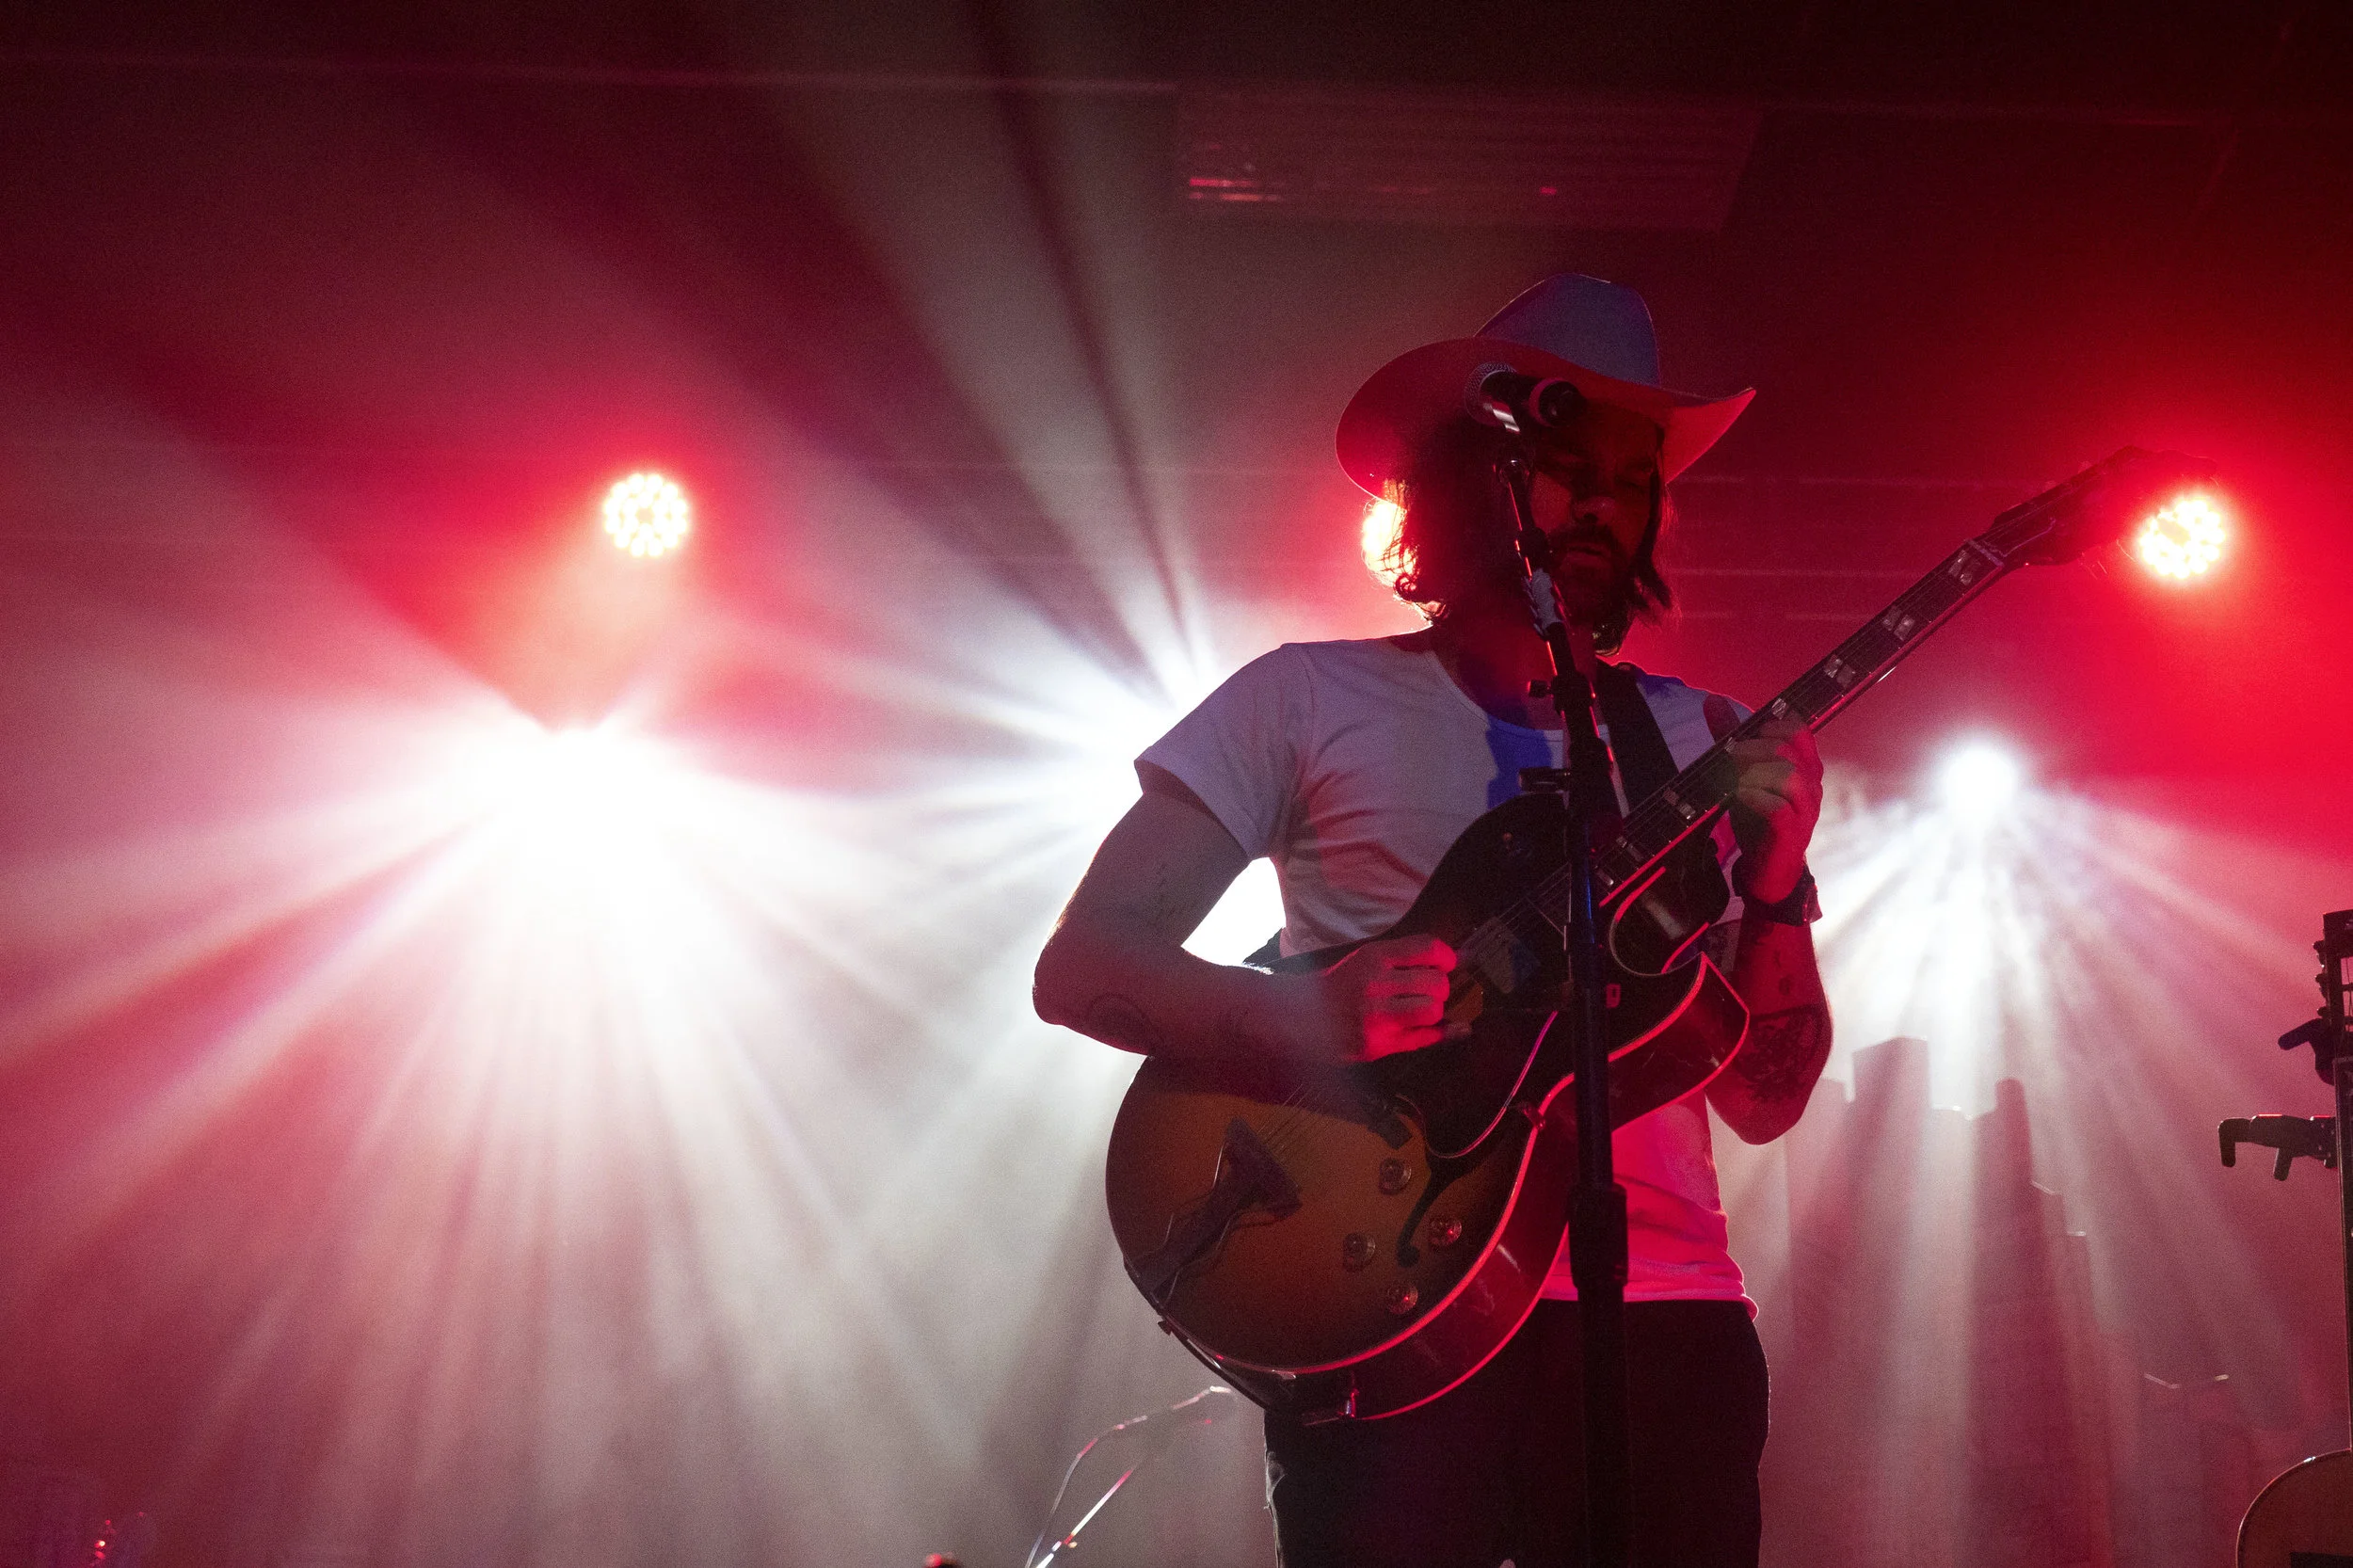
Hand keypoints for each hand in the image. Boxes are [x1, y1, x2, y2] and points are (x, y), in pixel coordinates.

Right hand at [1309, 935, 1458, 1061]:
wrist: (1304, 1016)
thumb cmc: (1342, 985)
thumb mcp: (1367, 959)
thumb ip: (1408, 957)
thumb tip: (1459, 958)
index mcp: (1374, 957)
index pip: (1427, 948)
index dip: (1446, 957)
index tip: (1446, 965)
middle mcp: (1376, 984)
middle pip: (1436, 982)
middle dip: (1441, 988)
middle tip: (1431, 992)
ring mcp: (1377, 1016)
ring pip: (1433, 1010)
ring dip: (1434, 1011)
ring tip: (1422, 1011)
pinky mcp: (1379, 1043)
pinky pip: (1424, 1038)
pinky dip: (1440, 1033)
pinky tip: (1443, 1030)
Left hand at [1723, 717, 1822, 903]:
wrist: (1768, 869)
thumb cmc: (1759, 817)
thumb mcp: (1743, 773)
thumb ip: (1732, 738)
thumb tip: (1713, 701)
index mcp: (1804, 765)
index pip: (1797, 729)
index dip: (1768, 727)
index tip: (1744, 740)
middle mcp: (1811, 783)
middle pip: (1786, 749)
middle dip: (1751, 750)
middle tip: (1729, 761)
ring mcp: (1805, 809)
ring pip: (1787, 776)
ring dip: (1752, 773)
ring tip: (1732, 781)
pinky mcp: (1792, 833)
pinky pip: (1779, 808)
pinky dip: (1755, 798)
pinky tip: (1739, 797)